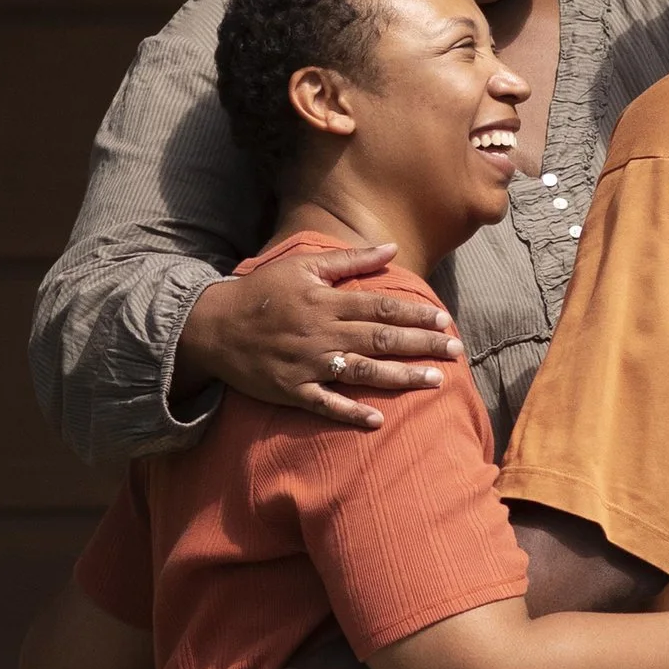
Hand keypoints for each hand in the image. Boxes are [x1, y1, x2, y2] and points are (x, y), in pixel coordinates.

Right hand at [178, 242, 459, 429]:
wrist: (213, 326)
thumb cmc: (262, 292)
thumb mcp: (303, 266)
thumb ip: (349, 258)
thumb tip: (390, 248)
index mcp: (327, 301)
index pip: (382, 308)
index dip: (416, 315)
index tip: (445, 322)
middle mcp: (323, 333)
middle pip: (382, 340)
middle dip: (422, 346)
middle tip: (456, 352)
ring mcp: (308, 364)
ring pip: (363, 372)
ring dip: (401, 378)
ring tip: (435, 382)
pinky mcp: (291, 390)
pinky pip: (325, 405)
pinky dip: (350, 413)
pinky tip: (377, 420)